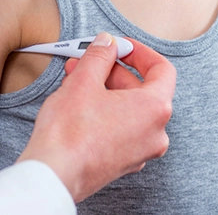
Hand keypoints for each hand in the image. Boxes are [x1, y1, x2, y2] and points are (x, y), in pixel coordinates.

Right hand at [19, 33, 175, 202]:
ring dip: (104, 89)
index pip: (162, 70)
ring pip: (128, 109)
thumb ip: (99, 55)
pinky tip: (78, 103)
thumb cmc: (71, 133)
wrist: (55, 173)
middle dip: (112, 70)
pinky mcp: (123, 161)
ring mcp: (140, 150)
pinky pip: (121, 126)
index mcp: (154, 109)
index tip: (121, 45)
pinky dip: (104, 110)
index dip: (140, 52)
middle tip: (88, 59)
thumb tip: (107, 43)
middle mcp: (155, 132)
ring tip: (75, 79)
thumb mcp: (84, 80)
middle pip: (142, 89)